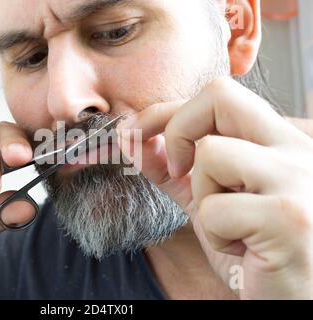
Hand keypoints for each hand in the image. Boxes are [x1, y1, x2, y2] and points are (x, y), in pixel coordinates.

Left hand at [118, 77, 312, 298]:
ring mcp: (298, 179)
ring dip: (203, 196)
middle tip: (180, 170)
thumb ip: (172, 168)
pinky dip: (214, 234)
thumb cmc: (255, 251)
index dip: (168, 111)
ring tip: (230, 225)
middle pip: (219, 96)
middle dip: (178, 130)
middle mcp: (298, 150)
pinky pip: (213, 209)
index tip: (138, 131)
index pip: (219, 96)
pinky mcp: (288, 217)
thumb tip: (130, 137)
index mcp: (281, 142)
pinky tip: (243, 250)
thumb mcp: (209, 201)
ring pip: (210, 154)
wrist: (292, 299)